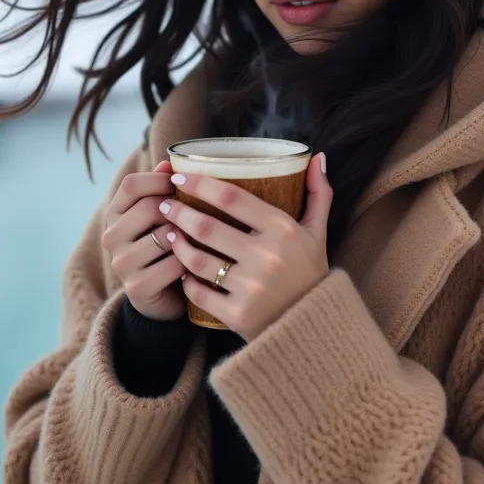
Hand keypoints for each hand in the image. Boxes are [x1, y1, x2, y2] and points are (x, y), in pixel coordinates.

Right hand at [101, 160, 189, 320]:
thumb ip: (161, 189)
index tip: (182, 185)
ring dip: (187, 238)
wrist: (161, 296)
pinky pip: (174, 264)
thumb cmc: (166, 246)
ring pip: (164, 236)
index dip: (160, 180)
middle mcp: (111, 237)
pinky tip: (194, 264)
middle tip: (196, 218)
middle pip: (149, 207)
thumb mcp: (161, 216)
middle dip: (178, 211)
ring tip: (197, 242)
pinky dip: (190, 262)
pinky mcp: (137, 286)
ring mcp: (121, 263)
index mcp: (114, 213)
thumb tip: (168, 163)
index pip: (131, 184)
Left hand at [161, 153, 331, 340]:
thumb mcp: (318, 232)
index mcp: (283, 230)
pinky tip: (182, 271)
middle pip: (207, 227)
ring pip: (198, 261)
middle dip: (179, 212)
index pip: (232, 199)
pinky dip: (187, 281)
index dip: (200, 184)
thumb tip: (317, 157)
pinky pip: (200, 293)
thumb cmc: (311, 273)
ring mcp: (251, 288)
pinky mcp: (238, 315)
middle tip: (165, 204)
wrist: (314, 325)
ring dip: (178, 244)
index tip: (179, 175)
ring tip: (169, 233)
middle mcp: (267, 258)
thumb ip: (318, 194)